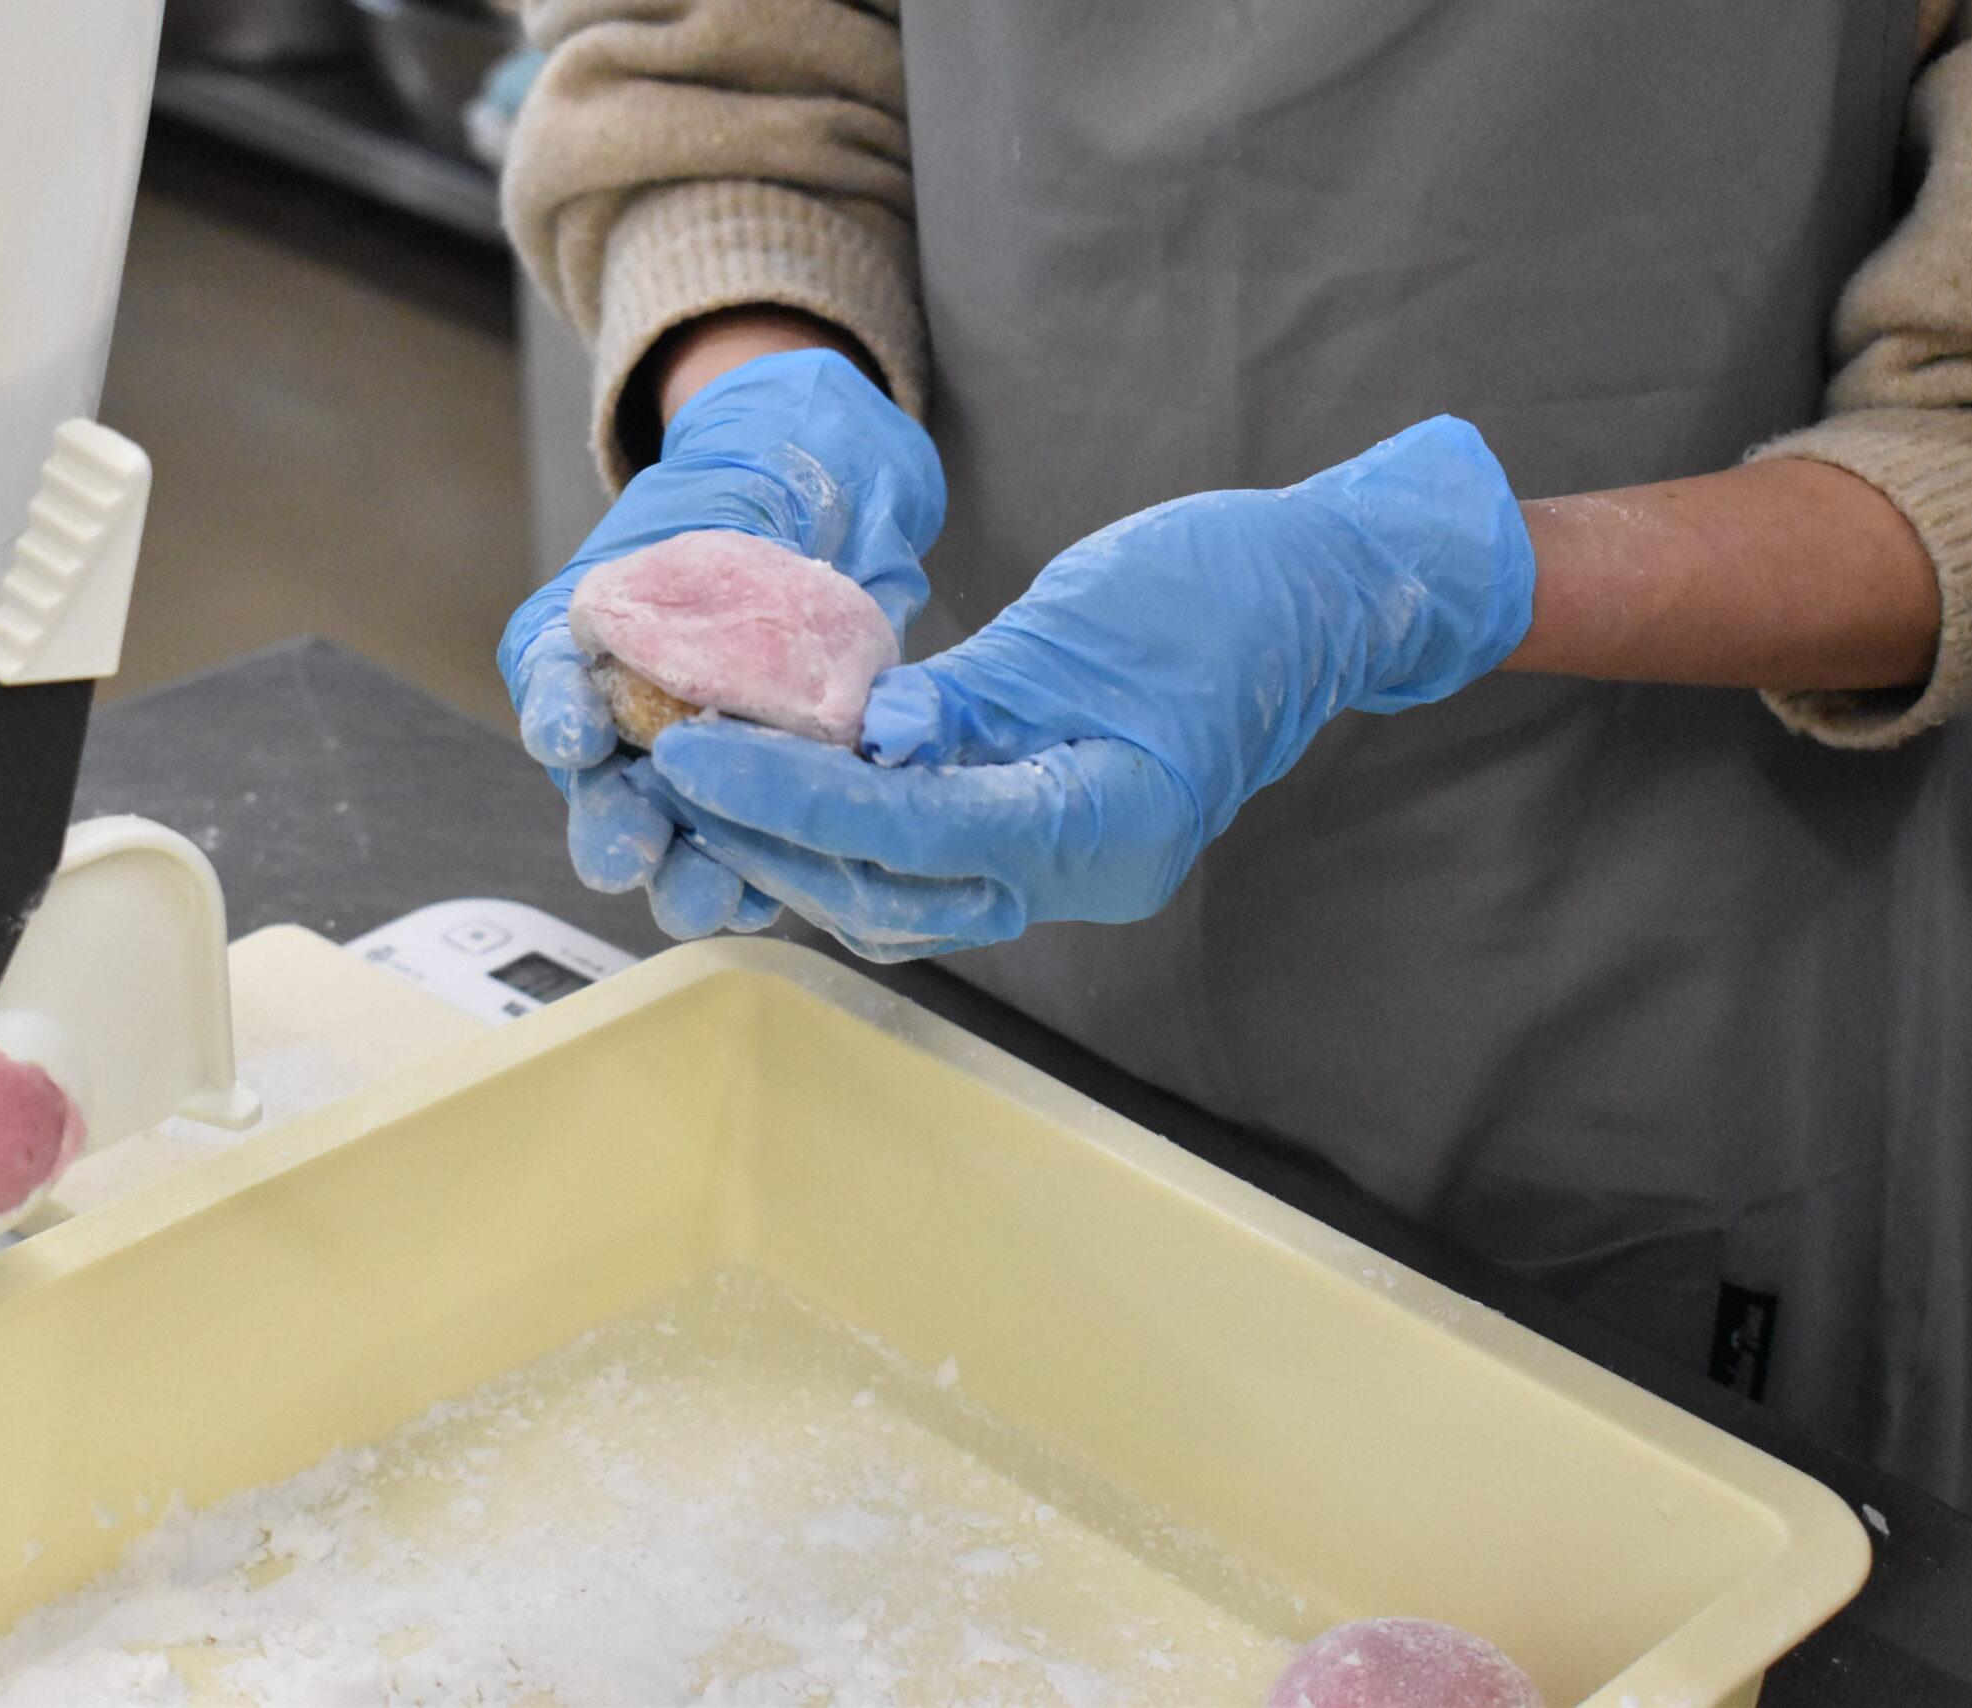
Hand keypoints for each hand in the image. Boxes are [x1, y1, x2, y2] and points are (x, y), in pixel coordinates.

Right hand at [498, 343, 943, 938]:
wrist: (819, 514)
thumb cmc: (749, 500)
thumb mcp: (725, 496)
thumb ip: (717, 537)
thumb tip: (714, 585)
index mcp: (584, 642)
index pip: (552, 687)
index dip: (560, 720)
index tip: (576, 739)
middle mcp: (621, 720)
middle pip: (602, 790)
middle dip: (615, 829)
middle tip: (630, 850)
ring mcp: (687, 769)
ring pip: (667, 842)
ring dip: (685, 875)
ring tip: (707, 893)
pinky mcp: (755, 803)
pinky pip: (742, 855)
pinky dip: (754, 879)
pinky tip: (772, 893)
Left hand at [643, 416, 1535, 959]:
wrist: (1309, 598)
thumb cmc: (1219, 593)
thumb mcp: (1081, 625)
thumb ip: (970, 696)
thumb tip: (868, 737)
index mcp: (1107, 828)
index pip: (917, 834)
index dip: (794, 799)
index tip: (693, 754)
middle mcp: (1079, 873)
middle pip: (889, 890)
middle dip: (766, 834)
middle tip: (661, 772)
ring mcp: (1059, 865)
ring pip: (893, 891)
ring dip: (786, 841)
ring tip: (688, 782)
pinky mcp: (1033, 831)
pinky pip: (916, 852)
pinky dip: (836, 820)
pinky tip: (760, 776)